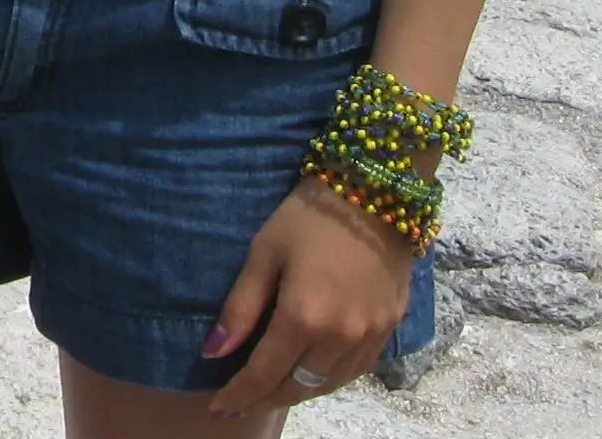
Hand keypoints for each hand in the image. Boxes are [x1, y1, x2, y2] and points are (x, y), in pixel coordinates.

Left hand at [199, 177, 417, 417]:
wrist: (377, 193)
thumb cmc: (308, 217)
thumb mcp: (264, 252)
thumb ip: (240, 307)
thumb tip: (212, 352)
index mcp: (304, 318)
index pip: (264, 374)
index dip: (238, 395)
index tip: (216, 407)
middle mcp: (340, 338)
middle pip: (297, 387)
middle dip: (265, 398)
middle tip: (239, 400)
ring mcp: (369, 337)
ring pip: (327, 385)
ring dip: (296, 391)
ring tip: (270, 388)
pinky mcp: (389, 329)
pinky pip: (354, 371)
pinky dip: (328, 378)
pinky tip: (311, 370)